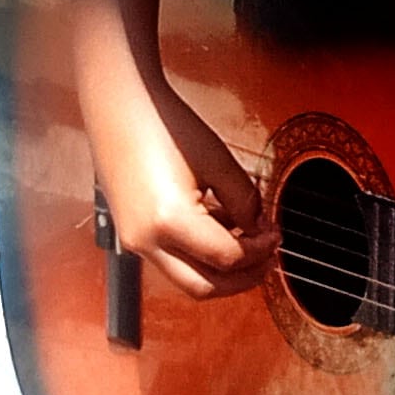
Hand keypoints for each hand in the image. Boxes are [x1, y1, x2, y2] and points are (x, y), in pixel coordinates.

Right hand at [99, 91, 269, 301]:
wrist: (119, 107)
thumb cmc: (164, 126)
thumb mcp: (217, 161)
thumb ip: (245, 201)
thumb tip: (259, 229)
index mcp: (169, 221)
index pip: (227, 258)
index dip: (259, 250)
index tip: (275, 235)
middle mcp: (145, 240)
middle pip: (204, 287)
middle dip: (242, 278)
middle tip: (267, 258)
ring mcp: (133, 241)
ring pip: (186, 278)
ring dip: (220, 269)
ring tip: (247, 242)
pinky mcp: (130, 234)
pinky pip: (170, 260)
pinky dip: (198, 256)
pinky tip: (219, 230)